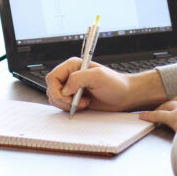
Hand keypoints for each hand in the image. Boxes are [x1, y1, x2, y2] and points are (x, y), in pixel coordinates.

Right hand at [46, 58, 164, 112]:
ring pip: (55, 99)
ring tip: (83, 103)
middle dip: (62, 99)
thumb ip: (78, 78)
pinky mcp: (74, 99)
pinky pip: (62, 105)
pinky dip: (70, 109)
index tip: (70, 97)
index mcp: (72, 66)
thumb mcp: (98, 76)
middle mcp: (69, 76)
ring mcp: (71, 88)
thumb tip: (65, 89)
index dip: (58, 90)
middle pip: (51, 89)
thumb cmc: (115, 84)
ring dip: (67, 105)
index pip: (52, 77)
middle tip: (77, 102)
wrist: (125, 96)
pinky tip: (83, 106)